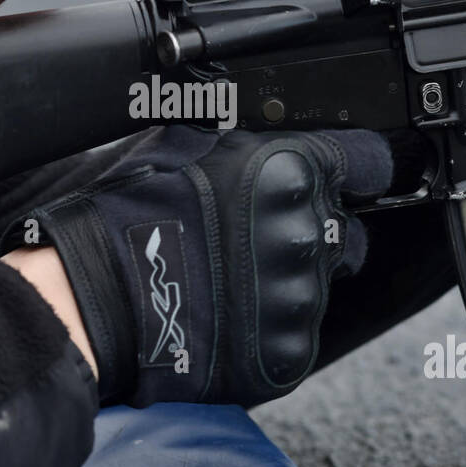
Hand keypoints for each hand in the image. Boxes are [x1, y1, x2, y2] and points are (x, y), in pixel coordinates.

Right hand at [2, 125, 392, 406]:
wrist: (95, 296)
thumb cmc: (131, 213)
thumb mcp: (187, 138)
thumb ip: (245, 130)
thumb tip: (268, 113)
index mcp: (294, 172)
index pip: (370, 162)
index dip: (361, 167)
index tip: (357, 176)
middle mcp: (309, 234)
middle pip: (342, 228)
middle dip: (308, 229)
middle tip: (253, 238)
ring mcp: (300, 299)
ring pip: (316, 284)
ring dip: (285, 281)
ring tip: (226, 281)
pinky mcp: (286, 353)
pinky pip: (293, 335)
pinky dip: (268, 329)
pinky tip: (225, 317)